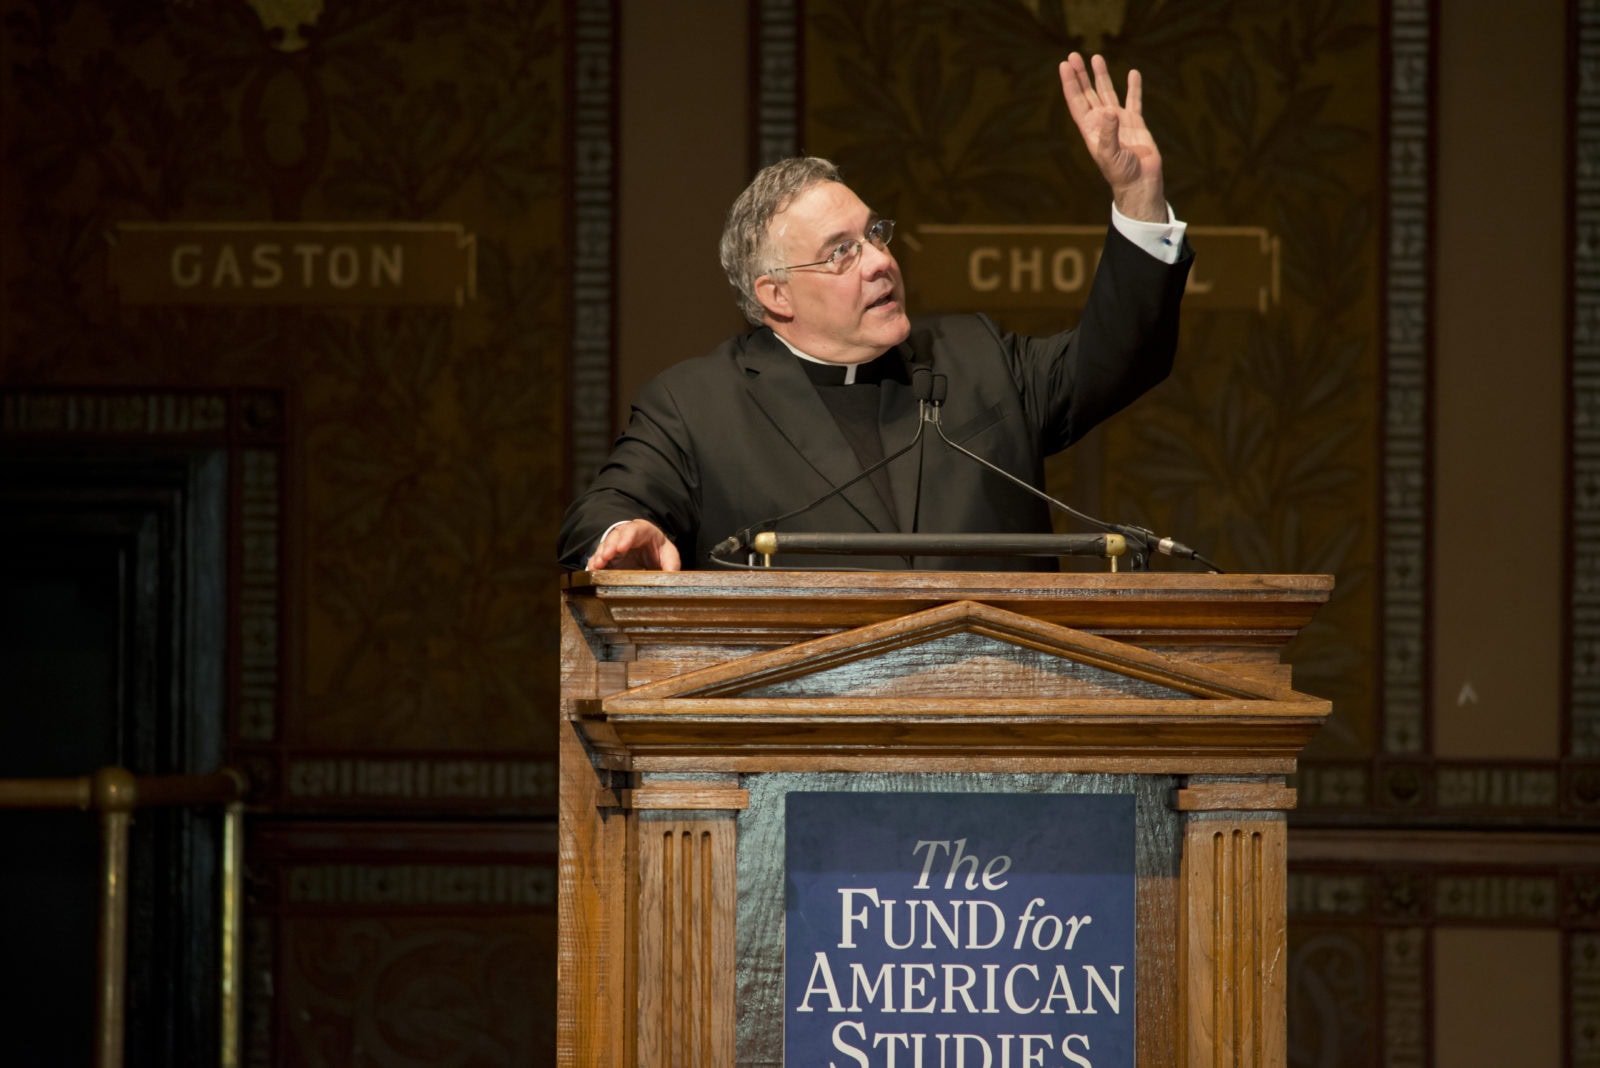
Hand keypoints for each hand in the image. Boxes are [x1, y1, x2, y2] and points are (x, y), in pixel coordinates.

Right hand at [586, 519, 681, 570]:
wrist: (650, 553)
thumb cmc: (659, 551)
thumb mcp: (669, 555)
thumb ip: (671, 564)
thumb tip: (672, 577)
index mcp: (643, 530)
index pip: (634, 530)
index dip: (626, 538)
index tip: (621, 547)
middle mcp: (625, 535)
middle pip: (615, 536)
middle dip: (609, 546)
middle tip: (605, 557)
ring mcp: (615, 545)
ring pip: (604, 546)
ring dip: (600, 556)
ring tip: (597, 566)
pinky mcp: (608, 557)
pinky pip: (599, 558)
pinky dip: (595, 564)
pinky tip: (592, 570)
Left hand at [1059, 52, 1164, 222]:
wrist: (1140, 183)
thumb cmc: (1121, 173)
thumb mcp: (1111, 154)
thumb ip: (1109, 133)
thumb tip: (1108, 110)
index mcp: (1091, 129)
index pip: (1077, 101)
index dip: (1070, 83)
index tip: (1065, 65)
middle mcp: (1102, 122)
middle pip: (1088, 93)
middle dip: (1081, 75)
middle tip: (1074, 55)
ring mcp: (1118, 121)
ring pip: (1108, 93)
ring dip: (1102, 76)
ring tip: (1096, 57)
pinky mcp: (1135, 123)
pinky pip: (1134, 101)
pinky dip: (1133, 87)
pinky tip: (1132, 73)